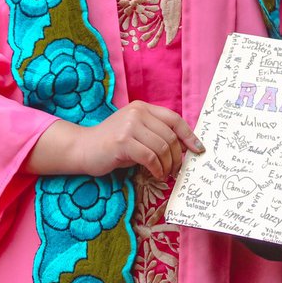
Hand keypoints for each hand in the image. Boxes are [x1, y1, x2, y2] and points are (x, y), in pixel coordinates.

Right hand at [71, 100, 204, 180]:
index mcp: (142, 108)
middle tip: (176, 170)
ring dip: (167, 165)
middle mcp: (137, 113)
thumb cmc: (112, 145)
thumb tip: (183, 148)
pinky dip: (157, 169)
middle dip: (177, 157)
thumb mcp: (136, 133)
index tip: (198, 149)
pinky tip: (156, 175)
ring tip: (165, 174)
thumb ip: (156, 134)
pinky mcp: (123, 142)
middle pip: (170, 136)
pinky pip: (150, 158)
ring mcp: (129, 126)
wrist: (83, 148)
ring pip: (162, 148)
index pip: (174, 119)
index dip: (189, 135)